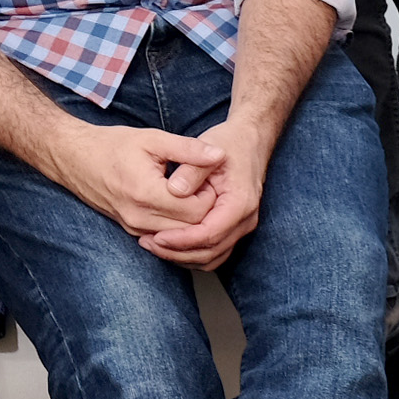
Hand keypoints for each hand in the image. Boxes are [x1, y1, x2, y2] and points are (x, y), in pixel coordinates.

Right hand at [49, 122, 226, 242]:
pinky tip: (179, 204)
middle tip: (207, 186)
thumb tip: (220, 155)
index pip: (197, 210)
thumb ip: (188, 149)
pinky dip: (178, 226)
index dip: (211, 195)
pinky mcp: (131, 231)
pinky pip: (165, 237)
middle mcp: (139, 218)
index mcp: (146, 193)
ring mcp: (134, 228)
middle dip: (206, 211)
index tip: (208, 176)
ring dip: (192, 221)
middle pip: (191, 229)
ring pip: (179, 238)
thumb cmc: (111, 145)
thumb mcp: (152, 139)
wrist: (74, 158)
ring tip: (194, 194)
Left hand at [137, 118, 271, 270]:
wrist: (249, 141)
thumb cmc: (228, 143)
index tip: (157, 237)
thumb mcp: (207, 148)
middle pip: (211, 252)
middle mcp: (245, 219)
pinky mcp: (233, 228)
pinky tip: (168, 244)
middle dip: (178, 252)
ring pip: (212, 257)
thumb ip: (191, 170)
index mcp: (240, 202)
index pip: (210, 234)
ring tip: (153, 245)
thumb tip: (174, 190)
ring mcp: (241, 226)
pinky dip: (191, 253)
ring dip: (182, 257)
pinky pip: (213, 252)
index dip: (182, 239)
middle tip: (149, 244)